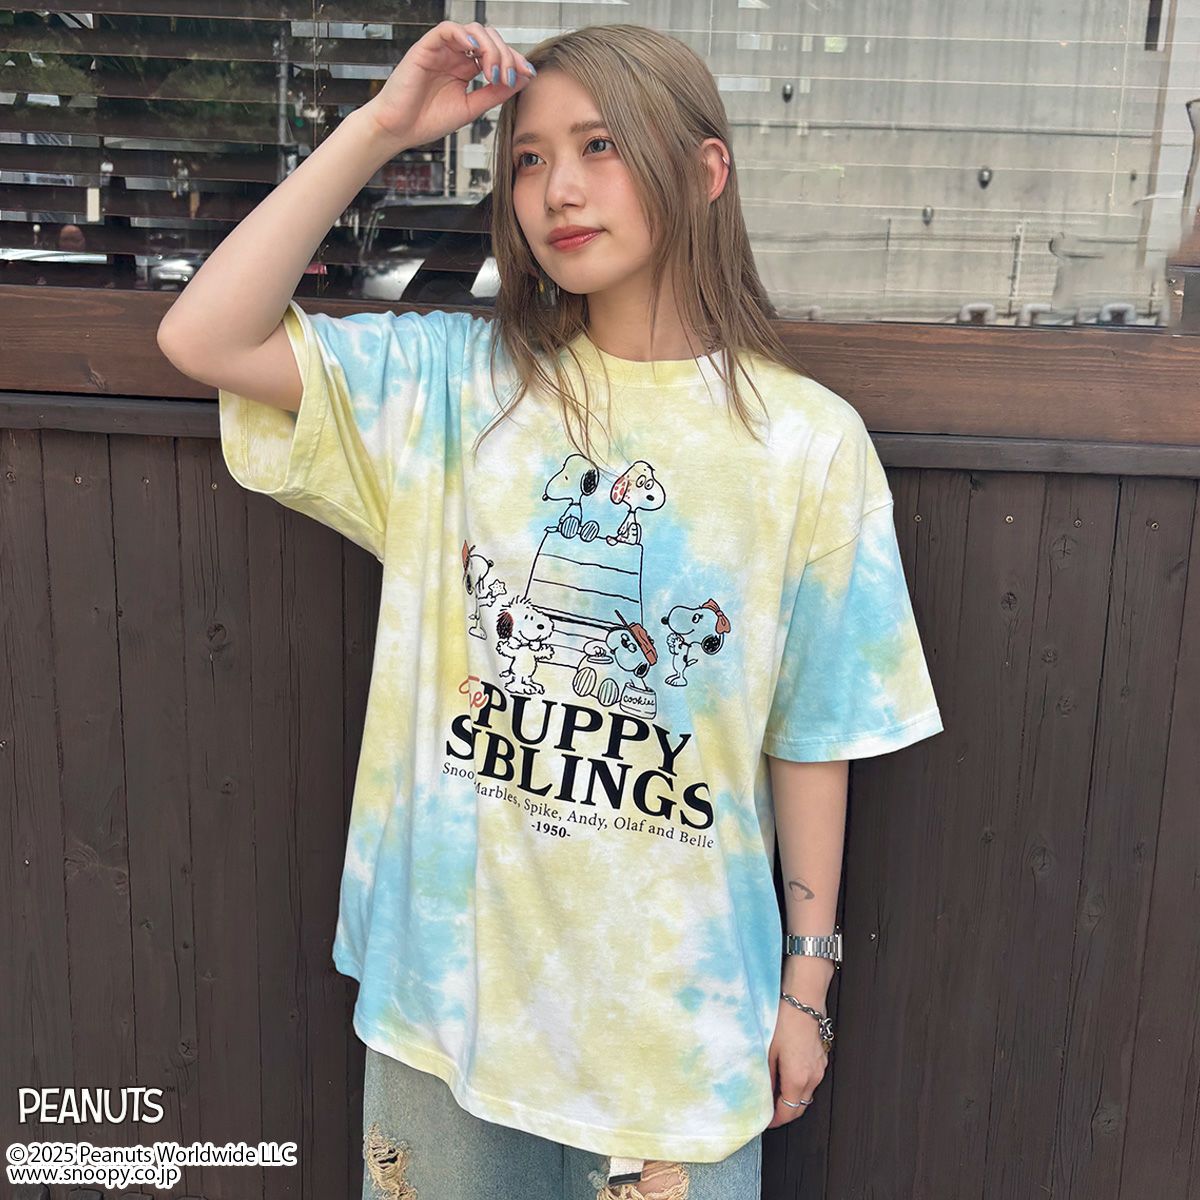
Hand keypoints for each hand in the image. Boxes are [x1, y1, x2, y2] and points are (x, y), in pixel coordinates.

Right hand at [362, 20, 535, 148]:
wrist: (399, 130)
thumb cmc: (428, 120)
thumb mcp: (471, 108)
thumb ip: (495, 93)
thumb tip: (522, 78)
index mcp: (466, 68)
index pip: (496, 54)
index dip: (514, 60)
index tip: (528, 73)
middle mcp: (455, 55)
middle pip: (489, 39)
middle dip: (506, 55)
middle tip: (510, 77)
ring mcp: (441, 49)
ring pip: (473, 31)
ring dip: (491, 48)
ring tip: (495, 72)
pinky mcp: (426, 47)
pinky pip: (448, 30)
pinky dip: (465, 36)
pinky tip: (477, 53)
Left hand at [765, 993, 828, 1128]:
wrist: (804, 999)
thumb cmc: (785, 1020)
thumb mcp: (768, 1050)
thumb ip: (766, 1076)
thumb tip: (762, 1092)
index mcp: (798, 1079)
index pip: (788, 1113)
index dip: (775, 1121)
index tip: (765, 1121)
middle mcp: (813, 1078)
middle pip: (800, 1107)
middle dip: (785, 1112)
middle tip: (768, 1109)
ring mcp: (820, 1068)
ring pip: (807, 1094)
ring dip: (793, 1097)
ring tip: (775, 1090)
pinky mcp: (822, 1058)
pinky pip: (812, 1079)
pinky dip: (800, 1084)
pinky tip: (787, 1073)